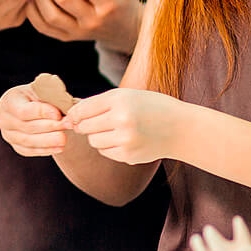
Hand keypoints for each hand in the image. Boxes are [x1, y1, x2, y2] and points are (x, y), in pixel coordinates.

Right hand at [0, 84, 68, 156]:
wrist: (36, 107)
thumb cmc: (40, 96)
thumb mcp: (43, 90)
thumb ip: (51, 98)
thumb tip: (64, 111)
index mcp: (9, 100)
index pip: (23, 111)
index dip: (41, 113)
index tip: (58, 114)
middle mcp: (4, 118)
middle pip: (26, 127)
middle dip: (49, 127)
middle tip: (66, 126)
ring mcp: (8, 134)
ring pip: (27, 141)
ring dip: (48, 141)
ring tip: (64, 139)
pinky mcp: (16, 146)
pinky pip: (29, 151)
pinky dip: (45, 150)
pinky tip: (59, 147)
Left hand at [65, 87, 185, 165]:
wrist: (180, 128)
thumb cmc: (152, 107)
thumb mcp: (128, 95)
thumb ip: (99, 103)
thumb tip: (70, 117)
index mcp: (120, 99)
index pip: (83, 109)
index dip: (74, 114)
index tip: (72, 117)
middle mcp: (121, 119)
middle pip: (85, 127)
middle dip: (86, 126)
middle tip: (99, 123)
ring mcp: (125, 139)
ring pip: (93, 141)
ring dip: (98, 137)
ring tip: (114, 130)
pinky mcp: (128, 155)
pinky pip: (105, 152)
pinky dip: (109, 147)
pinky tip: (124, 140)